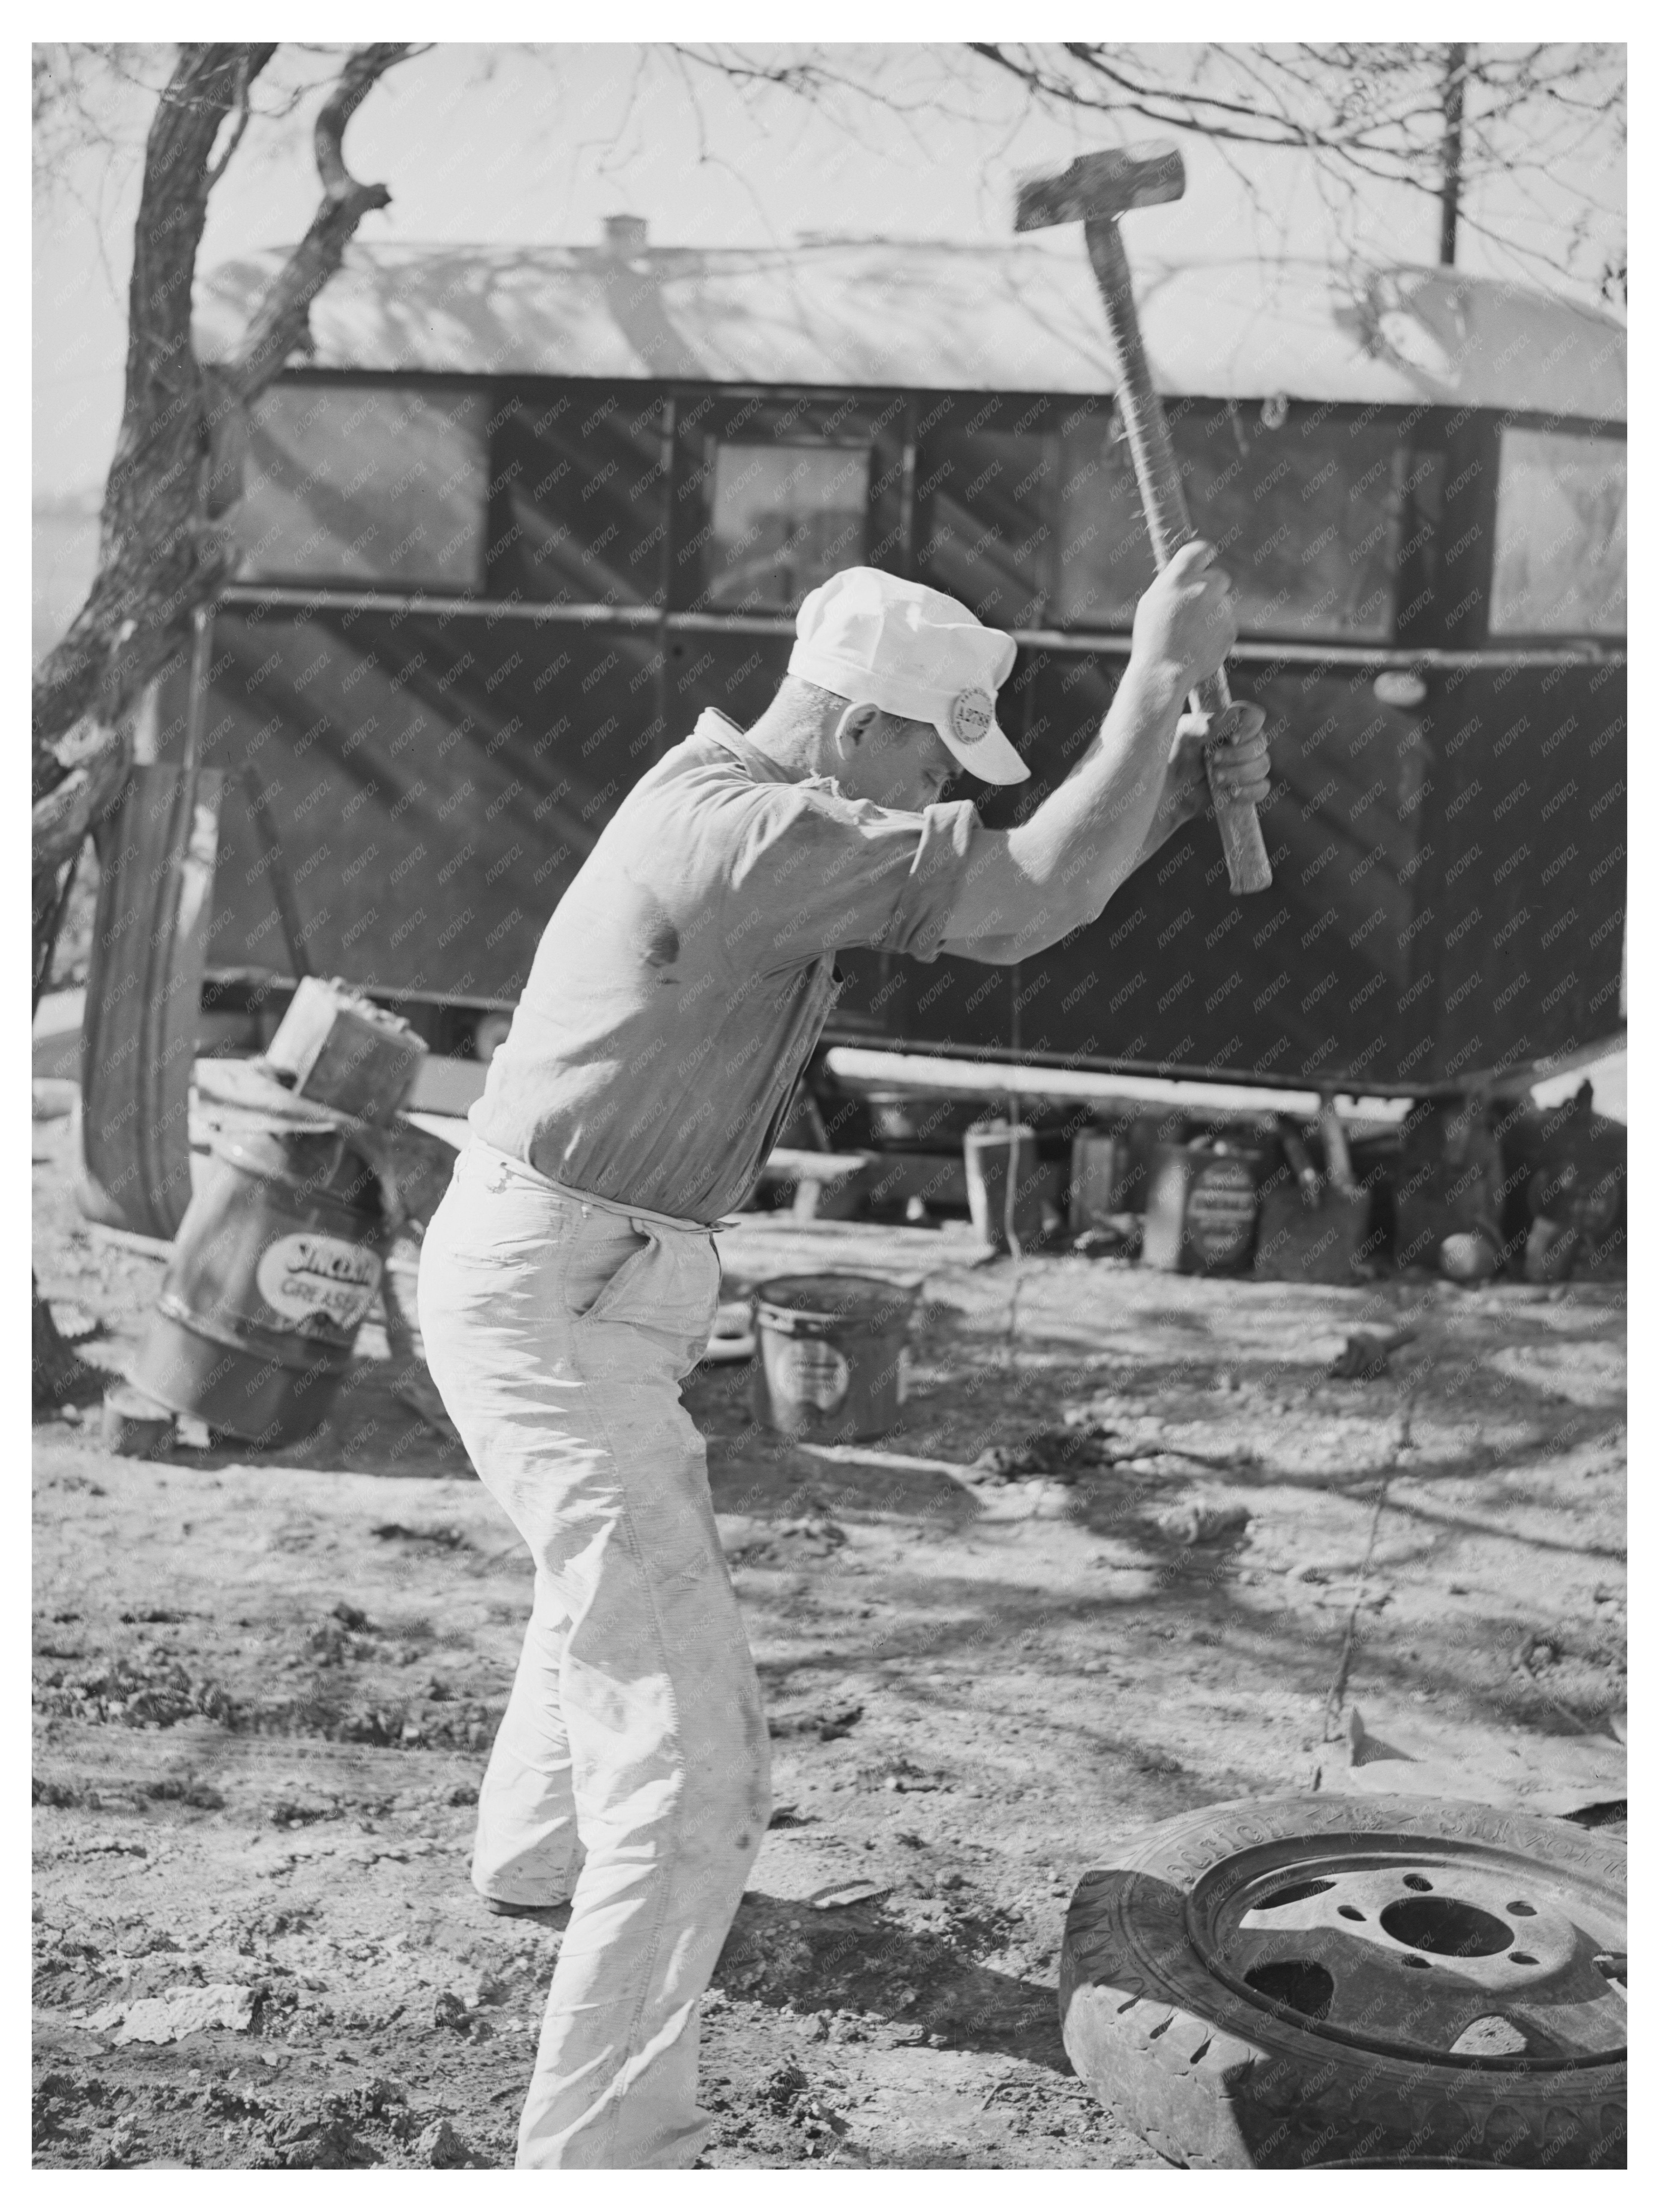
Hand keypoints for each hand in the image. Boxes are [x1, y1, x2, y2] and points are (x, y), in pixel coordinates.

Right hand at [1129, 539, 1238, 699]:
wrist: (1164, 673)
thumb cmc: (1152, 638)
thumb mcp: (1152, 602)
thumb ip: (1173, 582)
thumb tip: (1187, 571)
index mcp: (1180, 577)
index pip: (1202, 548)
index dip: (1204, 556)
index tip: (1203, 562)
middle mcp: (1204, 587)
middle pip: (1219, 576)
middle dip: (1210, 587)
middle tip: (1195, 606)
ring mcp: (1220, 608)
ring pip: (1222, 604)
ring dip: (1211, 614)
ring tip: (1189, 635)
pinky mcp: (1230, 629)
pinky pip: (1225, 625)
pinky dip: (1215, 633)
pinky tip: (1198, 645)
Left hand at [1158, 700, 1270, 827]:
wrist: (1166, 792)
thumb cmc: (1172, 757)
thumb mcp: (1183, 734)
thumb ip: (1206, 724)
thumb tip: (1232, 720)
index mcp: (1229, 725)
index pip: (1255, 716)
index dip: (1250, 726)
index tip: (1232, 738)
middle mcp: (1241, 743)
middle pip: (1261, 742)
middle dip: (1238, 754)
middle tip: (1212, 762)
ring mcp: (1245, 766)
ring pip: (1263, 765)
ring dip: (1240, 773)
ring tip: (1215, 779)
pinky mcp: (1246, 788)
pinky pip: (1263, 788)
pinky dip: (1250, 791)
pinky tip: (1231, 793)